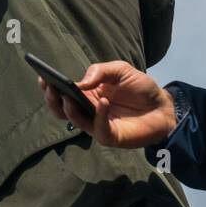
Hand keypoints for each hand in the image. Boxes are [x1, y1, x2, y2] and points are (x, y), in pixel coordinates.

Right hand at [39, 60, 176, 147]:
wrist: (163, 106)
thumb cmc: (140, 88)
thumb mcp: (120, 70)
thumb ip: (99, 71)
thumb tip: (79, 83)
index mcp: (85, 95)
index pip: (61, 93)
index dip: (49, 87)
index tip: (42, 77)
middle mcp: (87, 111)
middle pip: (61, 110)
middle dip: (52, 100)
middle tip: (50, 88)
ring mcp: (96, 125)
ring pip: (75, 121)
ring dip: (69, 109)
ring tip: (68, 95)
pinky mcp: (110, 136)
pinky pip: (98, 128)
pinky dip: (98, 115)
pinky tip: (102, 102)